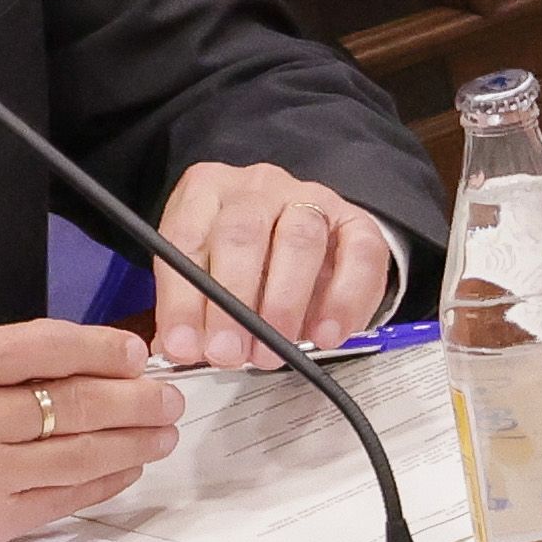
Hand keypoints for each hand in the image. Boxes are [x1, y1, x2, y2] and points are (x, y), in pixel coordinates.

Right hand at [0, 318, 179, 541]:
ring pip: (78, 454)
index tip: (136, 352)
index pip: (46, 345)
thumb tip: (70, 363)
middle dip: (136, 399)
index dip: (105, 348)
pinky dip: (101, 483)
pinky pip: (59, 501)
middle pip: (75, 402)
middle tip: (168, 397)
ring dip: (132, 443)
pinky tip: (121, 470)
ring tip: (159, 434)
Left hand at [147, 161, 400, 368]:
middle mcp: (257, 188)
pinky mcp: (355, 221)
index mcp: (207, 192)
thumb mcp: (203, 274)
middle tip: (228, 352)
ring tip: (272, 349)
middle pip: (242, 234)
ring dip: (284, 304)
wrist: (305, 241)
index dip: (182, 298)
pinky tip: (326, 334)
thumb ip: (192, 307)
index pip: (186, 238)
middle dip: (233, 302)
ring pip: (299, 241)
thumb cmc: (243, 263)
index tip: (183, 347)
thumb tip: (183, 349)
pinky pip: (359, 256)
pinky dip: (343, 301)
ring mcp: (309, 199)